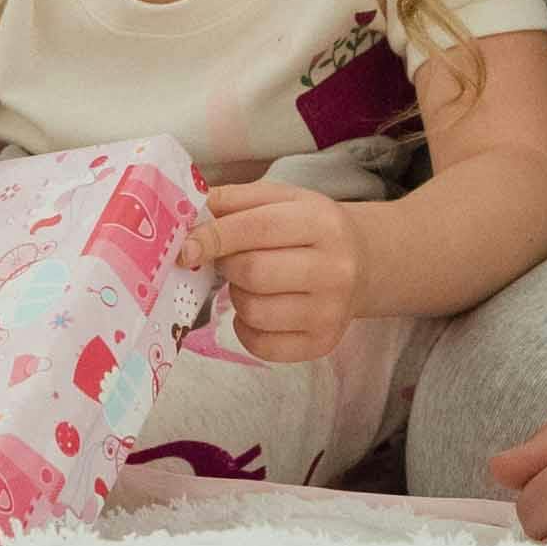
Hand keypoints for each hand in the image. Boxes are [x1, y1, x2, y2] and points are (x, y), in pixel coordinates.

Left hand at [190, 182, 365, 362]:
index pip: (257, 229)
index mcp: (321, 222)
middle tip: (230, 259)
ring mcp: (331, 311)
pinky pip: (261, 346)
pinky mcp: (322, 343)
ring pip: (254, 311)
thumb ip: (231, 201)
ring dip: (237, 296)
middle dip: (227, 266)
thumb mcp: (279, 199)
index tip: (185, 247)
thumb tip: (184, 215)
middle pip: (254, 273)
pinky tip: (259, 310)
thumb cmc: (309, 228)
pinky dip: (246, 328)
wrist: (363, 262)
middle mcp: (334, 269)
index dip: (213, 237)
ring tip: (251, 283)